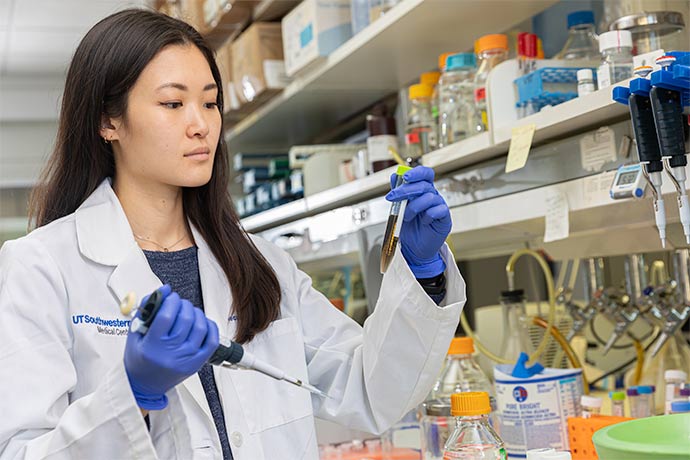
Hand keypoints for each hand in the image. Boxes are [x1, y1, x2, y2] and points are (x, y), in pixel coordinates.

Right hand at [124, 285, 218, 409]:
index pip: (167, 315)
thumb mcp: (135, 335)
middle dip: (183, 304)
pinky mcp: (198, 362)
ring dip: (196, 313)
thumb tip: (162, 291)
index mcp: (153, 346)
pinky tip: (201, 322)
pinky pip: (212, 340)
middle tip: (178, 303)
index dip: (171, 301)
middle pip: (186, 318)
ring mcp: (187, 358)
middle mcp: (172, 353)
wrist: (145, 386)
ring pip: (200, 327)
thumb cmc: (139, 361)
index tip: (170, 296)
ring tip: (188, 312)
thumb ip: (146, 311)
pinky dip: (210, 327)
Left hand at [385, 166, 451, 277]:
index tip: (404, 177)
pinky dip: (428, 215)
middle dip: (405, 190)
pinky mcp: (445, 218)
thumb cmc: (409, 228)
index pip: (425, 174)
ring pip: (430, 197)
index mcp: (422, 191)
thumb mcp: (399, 208)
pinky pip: (440, 210)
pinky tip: (423, 221)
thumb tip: (395, 176)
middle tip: (393, 197)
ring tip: (407, 217)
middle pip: (424, 185)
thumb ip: (398, 193)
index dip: (416, 172)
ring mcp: (439, 206)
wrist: (414, 248)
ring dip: (414, 206)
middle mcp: (432, 196)